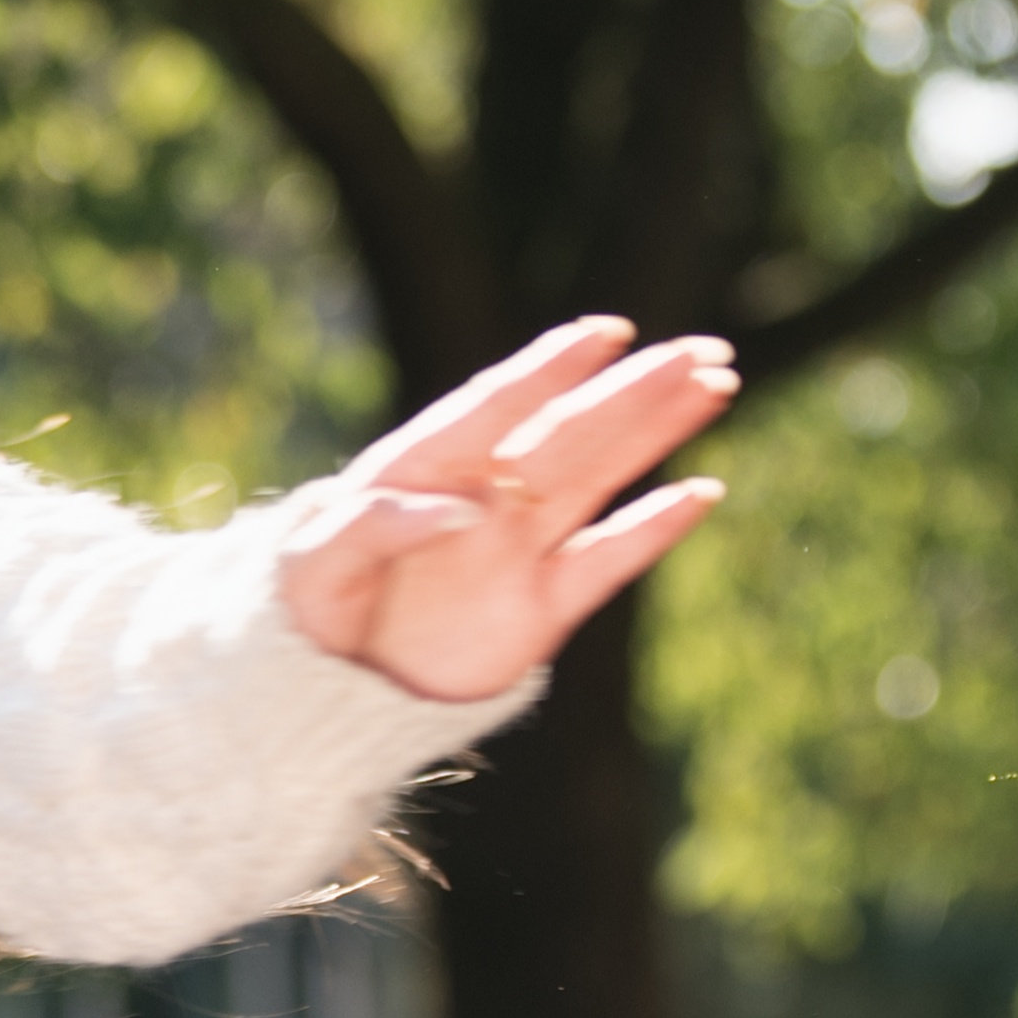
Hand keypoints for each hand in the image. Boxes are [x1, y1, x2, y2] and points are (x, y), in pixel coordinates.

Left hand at [275, 316, 734, 710]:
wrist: (318, 686)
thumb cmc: (303, 605)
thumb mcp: (312, 566)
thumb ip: (372, 528)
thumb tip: (460, 509)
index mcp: (425, 468)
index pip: (498, 404)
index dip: (552, 366)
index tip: (608, 331)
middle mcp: (484, 497)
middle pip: (571, 431)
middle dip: (635, 389)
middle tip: (703, 349)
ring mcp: (517, 551)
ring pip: (601, 477)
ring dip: (657, 431)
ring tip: (714, 384)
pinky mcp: (539, 611)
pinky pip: (606, 561)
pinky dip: (652, 529)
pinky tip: (701, 493)